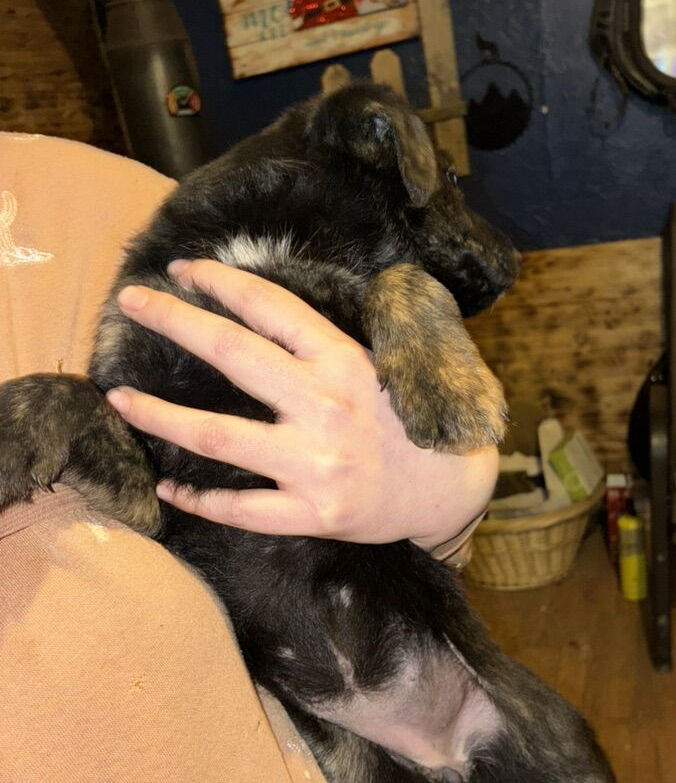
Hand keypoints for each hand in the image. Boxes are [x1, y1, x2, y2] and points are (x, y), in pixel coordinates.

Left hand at [106, 259, 498, 548]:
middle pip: (232, 355)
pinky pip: (242, 509)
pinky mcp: (314, 512)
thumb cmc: (413, 422)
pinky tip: (166, 486)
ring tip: (118, 399)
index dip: (220, 283)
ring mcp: (315, 463)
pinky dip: (199, 500)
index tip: (183, 270)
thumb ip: (331, 343)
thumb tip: (268, 310)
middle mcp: (324, 406)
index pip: (270, 308)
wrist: (450, 490)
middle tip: (130, 302)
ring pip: (218, 436)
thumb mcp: (387, 365)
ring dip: (160, 415)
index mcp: (343, 361)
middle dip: (174, 321)